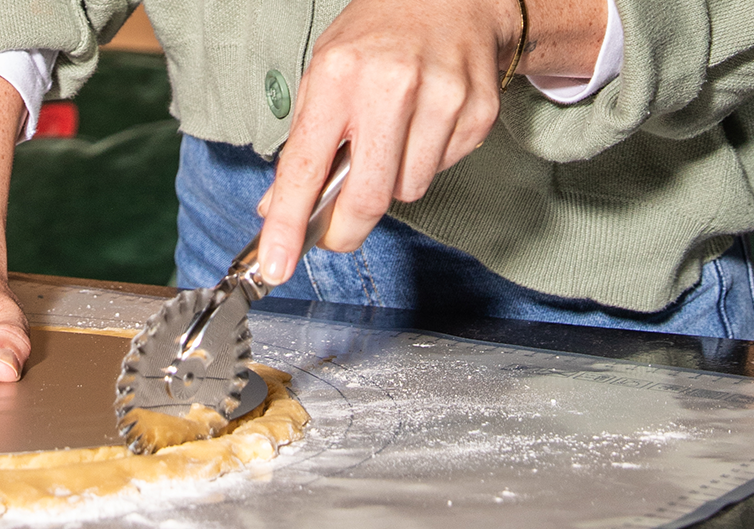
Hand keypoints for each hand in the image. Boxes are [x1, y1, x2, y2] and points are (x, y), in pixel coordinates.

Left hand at [254, 0, 603, 284]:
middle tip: (336, 230)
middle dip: (347, 227)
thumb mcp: (323, 75)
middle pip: (368, 197)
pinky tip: (423, 126)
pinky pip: (442, 172)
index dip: (289, 224)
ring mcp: (441, 99)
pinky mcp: (477, 112)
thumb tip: (276, 208)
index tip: (276, 265)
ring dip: (392, 182)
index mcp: (339, 75)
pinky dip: (426, 162)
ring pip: (409, 191)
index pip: (306, 166)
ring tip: (391, 138)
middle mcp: (391, 86)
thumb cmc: (377, 38)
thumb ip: (301, 144)